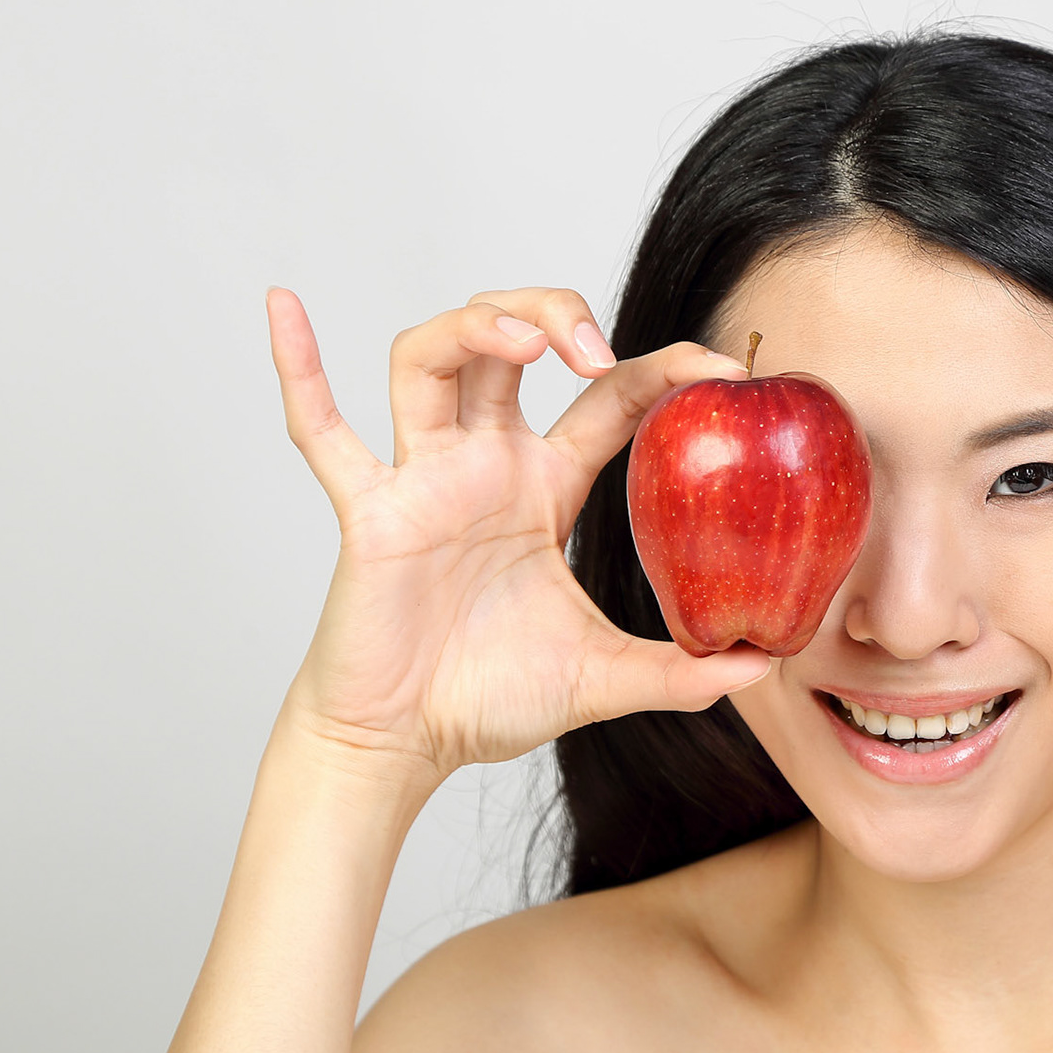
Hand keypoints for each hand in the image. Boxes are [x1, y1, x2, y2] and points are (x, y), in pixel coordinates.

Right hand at [266, 286, 770, 780]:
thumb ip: (685, 674)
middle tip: (594, 349)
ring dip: (472, 327)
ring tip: (524, 342)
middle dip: (553, 316)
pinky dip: (300, 369)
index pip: (610, 398)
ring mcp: (422, 479)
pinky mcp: (368, 511)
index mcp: (545, 487)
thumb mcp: (607, 679)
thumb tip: (767, 665)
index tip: (726, 367)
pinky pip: (322, 432)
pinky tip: (285, 306)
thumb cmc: (491, 701)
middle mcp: (484, 465)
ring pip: (430, 360)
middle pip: (511, 345)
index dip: (665, 367)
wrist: (408, 746)